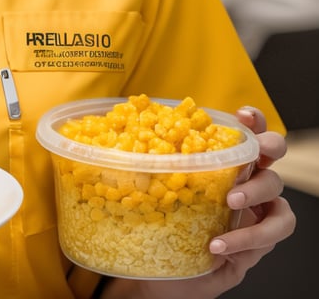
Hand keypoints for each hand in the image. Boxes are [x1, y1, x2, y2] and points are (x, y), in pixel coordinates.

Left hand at [106, 106, 295, 298]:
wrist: (163, 277)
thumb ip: (148, 168)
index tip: (243, 116)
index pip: (246, 131)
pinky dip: (246, 237)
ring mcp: (254, 210)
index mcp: (220, 162)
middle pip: (273, 152)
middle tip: (246, 160)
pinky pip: (269, 233)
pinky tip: (219, 244)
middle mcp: (243, 180)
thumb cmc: (157, 229)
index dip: (252, 120)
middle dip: (267, 148)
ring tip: (229, 203)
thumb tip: (117, 140)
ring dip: (255, 193)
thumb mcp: (151, 193)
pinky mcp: (257, 242)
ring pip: (276, 192)